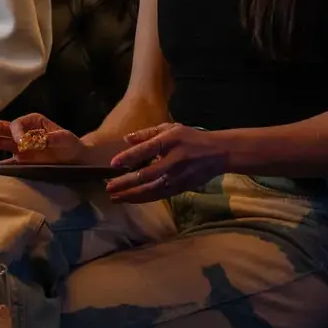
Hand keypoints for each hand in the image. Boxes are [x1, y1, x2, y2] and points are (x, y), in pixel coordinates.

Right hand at [0, 113, 91, 164]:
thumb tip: (43, 139)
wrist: (78, 160)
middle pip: (4, 127)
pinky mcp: (21, 160)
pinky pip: (8, 161)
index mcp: (34, 122)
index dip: (16, 131)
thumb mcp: (68, 139)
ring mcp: (21, 146)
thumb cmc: (73, 145)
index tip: (20, 141)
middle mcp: (24, 132)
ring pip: (2, 141)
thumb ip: (57, 138)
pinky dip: (1, 164)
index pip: (18, 124)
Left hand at [107, 123, 229, 202]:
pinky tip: (131, 199)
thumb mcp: (170, 128)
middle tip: (108, 187)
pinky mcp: (182, 188)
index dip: (129, 157)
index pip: (147, 149)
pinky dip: (144, 198)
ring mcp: (178, 176)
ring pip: (152, 189)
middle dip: (126, 183)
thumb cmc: (190, 138)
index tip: (113, 163)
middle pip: (147, 174)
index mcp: (170, 141)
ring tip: (115, 198)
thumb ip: (147, 133)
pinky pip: (160, 195)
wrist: (219, 153)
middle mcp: (174, 160)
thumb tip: (126, 139)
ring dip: (132, 195)